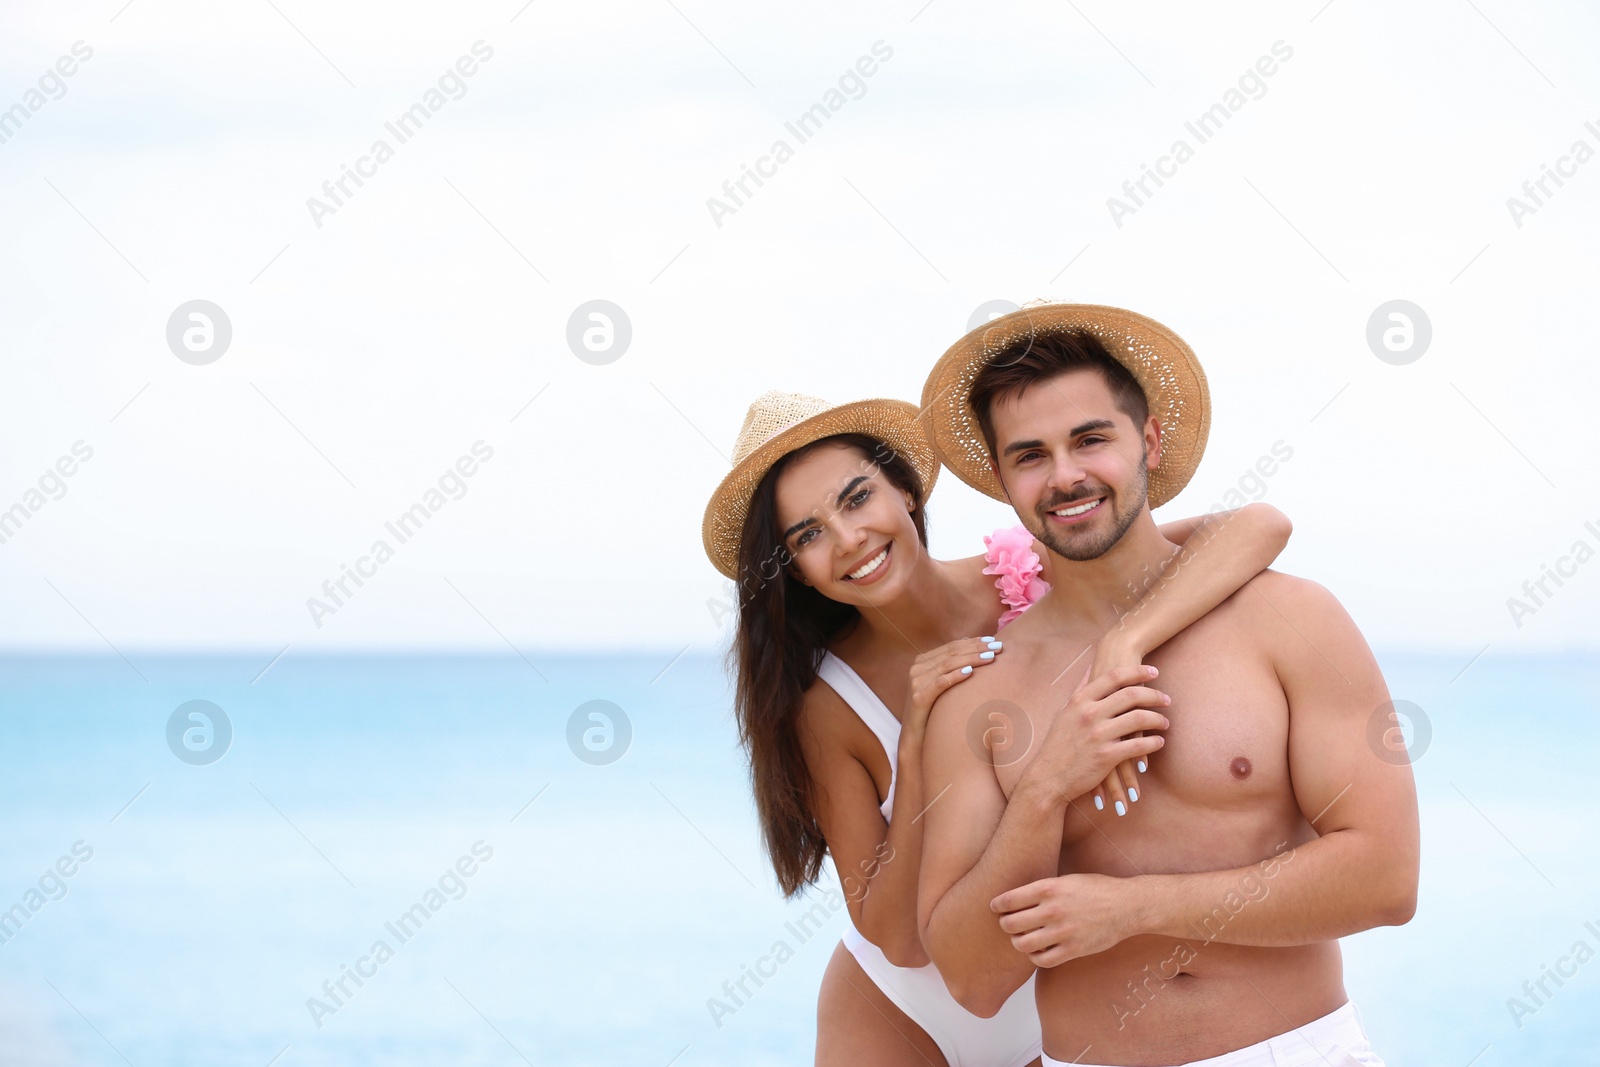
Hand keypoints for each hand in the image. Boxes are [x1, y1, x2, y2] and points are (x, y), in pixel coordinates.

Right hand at [901, 635, 1005, 734]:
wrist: (915, 736)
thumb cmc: (934, 709)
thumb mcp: (941, 684)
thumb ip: (951, 666)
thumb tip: (971, 644)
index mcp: (923, 661)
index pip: (952, 646)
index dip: (974, 642)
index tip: (993, 640)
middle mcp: (917, 667)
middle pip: (952, 653)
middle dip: (977, 648)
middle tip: (998, 647)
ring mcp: (916, 681)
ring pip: (948, 665)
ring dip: (971, 659)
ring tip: (990, 658)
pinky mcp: (918, 697)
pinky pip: (940, 683)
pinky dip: (955, 676)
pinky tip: (970, 672)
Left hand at [991, 872, 1134, 966]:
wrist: (1126, 906)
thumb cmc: (1096, 889)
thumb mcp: (1066, 879)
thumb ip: (1043, 888)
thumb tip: (1016, 896)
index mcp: (1049, 888)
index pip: (1009, 900)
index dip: (997, 905)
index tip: (995, 907)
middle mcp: (1053, 910)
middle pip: (1011, 923)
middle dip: (1004, 924)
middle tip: (1007, 924)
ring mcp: (1063, 932)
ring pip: (1023, 944)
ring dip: (1017, 942)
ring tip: (1020, 938)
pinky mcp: (1073, 949)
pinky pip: (1042, 960)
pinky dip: (1034, 957)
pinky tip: (1036, 950)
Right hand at [1025, 664, 1168, 806]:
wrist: (1048, 776)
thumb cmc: (1057, 744)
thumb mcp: (1065, 712)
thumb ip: (1079, 690)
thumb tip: (1090, 668)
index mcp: (1080, 700)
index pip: (1114, 677)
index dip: (1137, 671)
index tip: (1154, 671)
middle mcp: (1089, 714)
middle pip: (1131, 695)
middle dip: (1154, 695)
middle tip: (1166, 699)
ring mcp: (1098, 734)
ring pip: (1138, 719)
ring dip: (1157, 719)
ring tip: (1165, 723)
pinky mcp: (1106, 756)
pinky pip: (1138, 746)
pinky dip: (1153, 743)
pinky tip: (1159, 742)